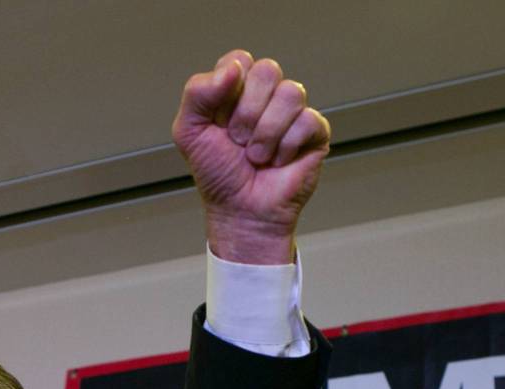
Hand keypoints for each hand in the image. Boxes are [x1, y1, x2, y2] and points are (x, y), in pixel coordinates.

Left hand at [173, 50, 330, 263]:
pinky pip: (308, 120)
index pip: (240, 59)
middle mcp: (267, 96)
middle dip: (247, 113)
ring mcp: (292, 113)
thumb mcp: (189, 132)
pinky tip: (278, 162)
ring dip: (266, 133)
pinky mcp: (315, 132)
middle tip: (238, 141)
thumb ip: (197, 92)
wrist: (241, 212)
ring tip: (257, 155)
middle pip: (268, 70)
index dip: (229, 90)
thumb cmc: (218, 175)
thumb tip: (233, 69)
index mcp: (237, 89)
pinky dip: (286, 147)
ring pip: (290, 93)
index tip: (220, 121)